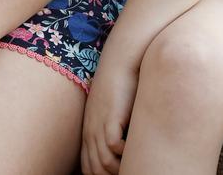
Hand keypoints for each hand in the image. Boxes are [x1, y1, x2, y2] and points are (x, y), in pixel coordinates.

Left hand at [81, 59, 138, 174]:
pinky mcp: (110, 117)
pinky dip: (124, 153)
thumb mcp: (111, 108)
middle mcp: (90, 130)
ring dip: (119, 168)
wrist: (119, 60)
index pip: (88, 166)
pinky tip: (134, 147)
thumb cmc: (120, 82)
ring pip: (103, 162)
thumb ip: (113, 125)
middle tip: (128, 172)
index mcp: (88, 129)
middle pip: (95, 169)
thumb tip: (124, 145)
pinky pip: (113, 147)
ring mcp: (98, 124)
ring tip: (133, 163)